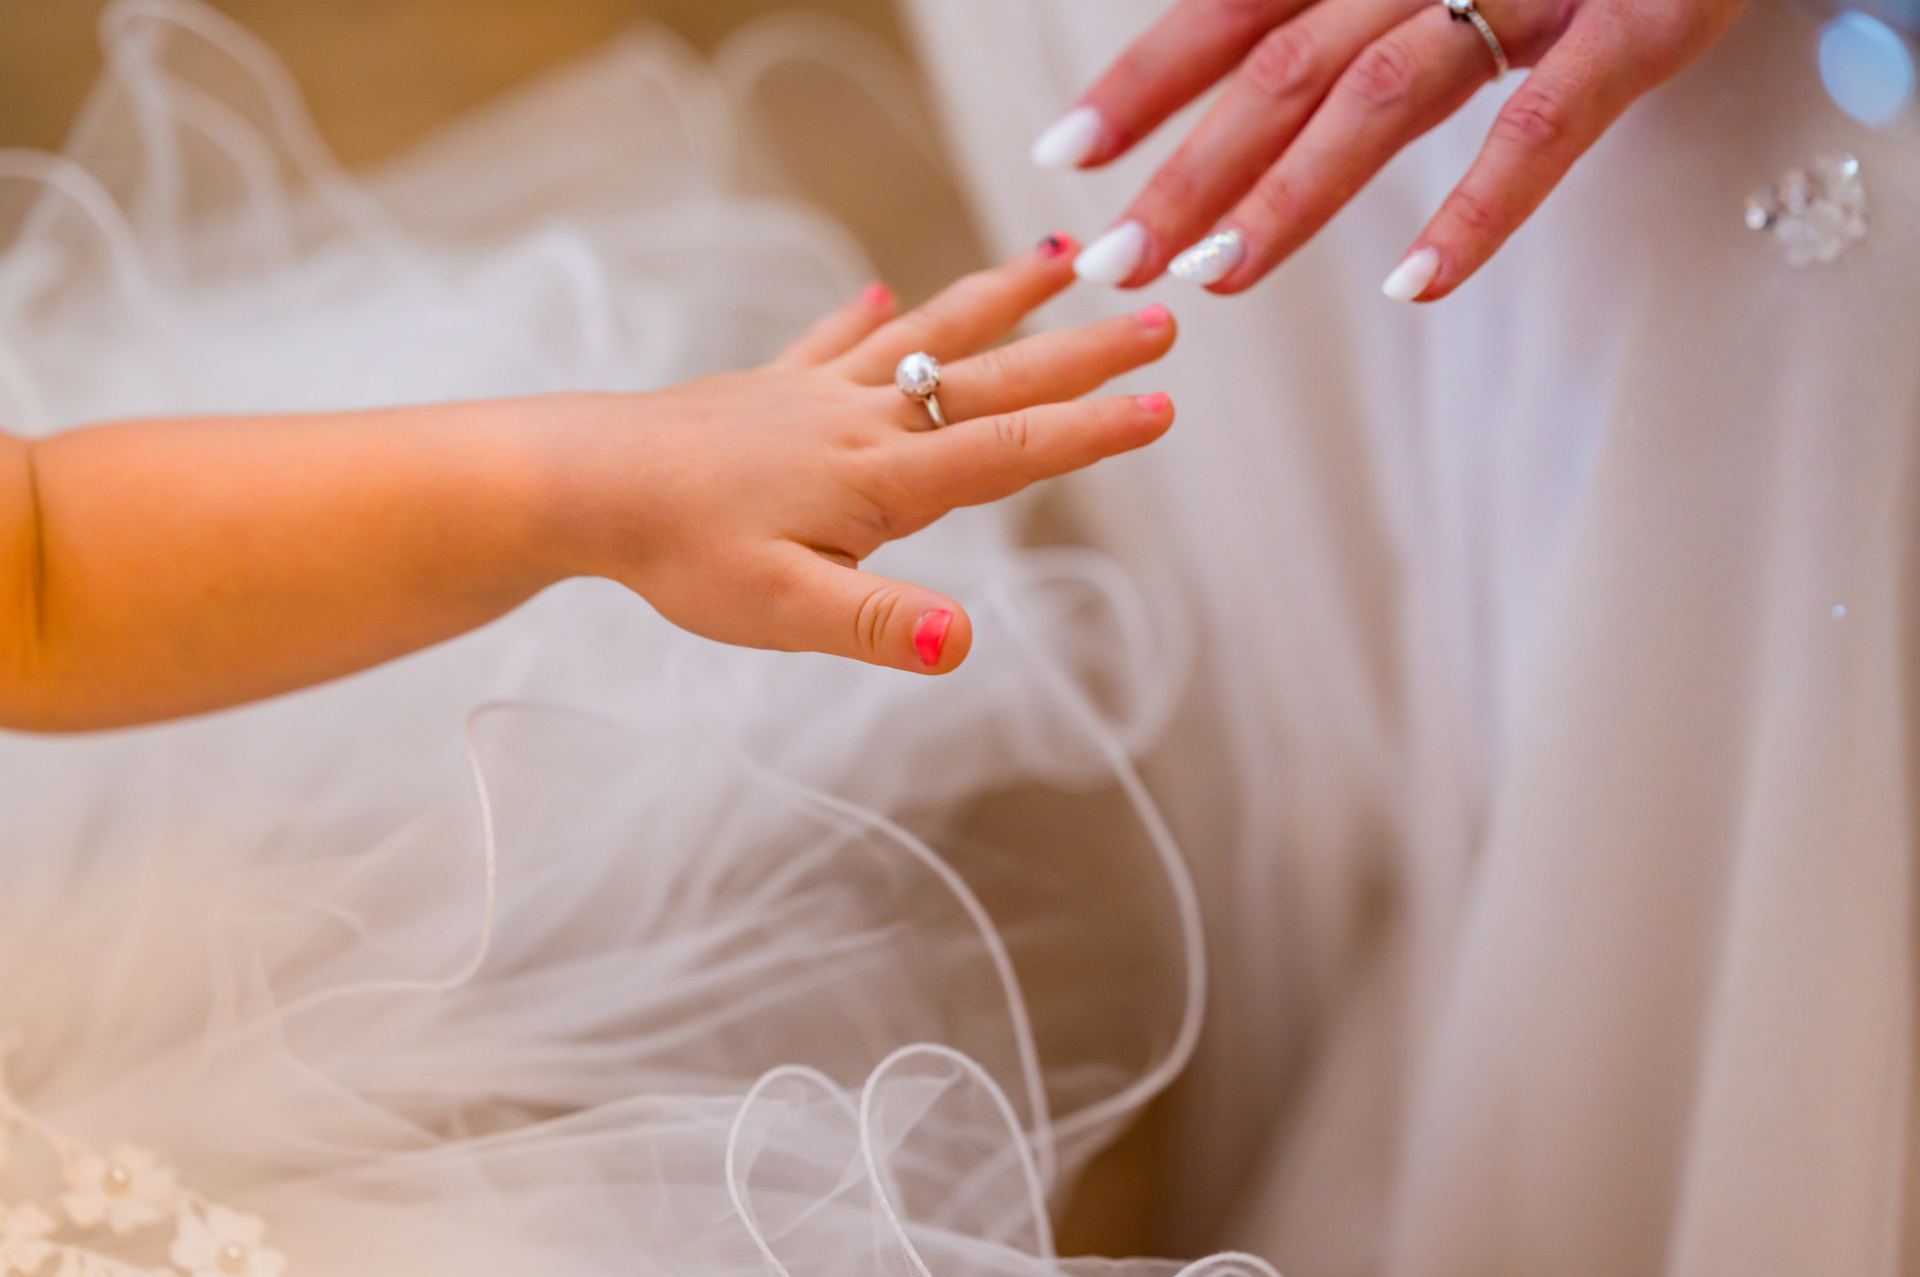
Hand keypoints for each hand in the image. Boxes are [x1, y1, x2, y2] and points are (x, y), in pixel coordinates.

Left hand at [542, 238, 1177, 673]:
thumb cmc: (679, 550)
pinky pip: (832, 340)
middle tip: (1160, 318)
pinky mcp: (769, 389)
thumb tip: (960, 645)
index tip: (1164, 406)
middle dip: (1082, 353)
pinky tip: (879, 289)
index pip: (1009, 448)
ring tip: (1057, 259)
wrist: (583, 481)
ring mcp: (815, 395)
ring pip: (926, 336)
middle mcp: (862, 420)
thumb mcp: (782, 609)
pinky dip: (863, 316)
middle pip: (992, 378)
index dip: (1091, 432)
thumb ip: (876, 624)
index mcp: (880, 477)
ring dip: (998, 300)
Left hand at [1037, 0, 1744, 299]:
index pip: (1233, 13)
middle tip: (1107, 260)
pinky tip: (1417, 286)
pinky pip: (1544, 125)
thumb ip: (1350, 15)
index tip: (1066, 157)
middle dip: (1184, 170)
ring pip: (1381, 92)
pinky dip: (1479, 208)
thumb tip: (1253, 96)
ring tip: (1211, 278)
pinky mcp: (1637, 21)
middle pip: (1281, 69)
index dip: (1144, 83)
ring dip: (1288, 194)